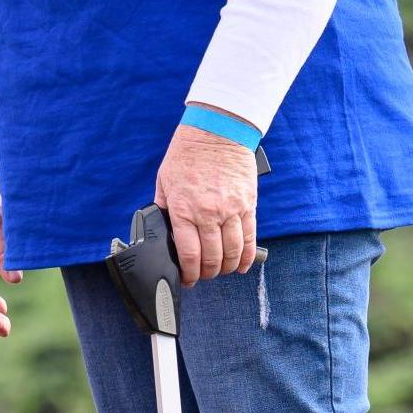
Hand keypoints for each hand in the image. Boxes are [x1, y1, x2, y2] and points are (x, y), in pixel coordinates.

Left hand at [153, 121, 261, 286]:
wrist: (217, 132)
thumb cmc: (187, 154)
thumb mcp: (164, 182)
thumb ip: (164, 208)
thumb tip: (162, 230)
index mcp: (184, 209)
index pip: (189, 254)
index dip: (189, 273)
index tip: (187, 280)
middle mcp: (208, 213)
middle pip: (212, 258)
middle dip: (207, 273)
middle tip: (203, 276)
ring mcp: (231, 210)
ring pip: (232, 251)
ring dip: (225, 267)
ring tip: (219, 271)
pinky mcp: (248, 205)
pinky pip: (250, 237)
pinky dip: (246, 256)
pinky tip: (240, 265)